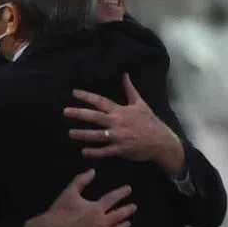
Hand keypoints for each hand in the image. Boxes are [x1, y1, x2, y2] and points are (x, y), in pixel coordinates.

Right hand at [21, 169, 136, 226]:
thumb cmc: (60, 211)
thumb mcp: (69, 192)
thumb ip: (81, 180)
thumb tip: (92, 171)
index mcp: (96, 209)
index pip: (113, 199)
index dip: (122, 192)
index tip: (129, 189)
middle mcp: (100, 223)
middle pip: (119, 216)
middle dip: (127, 210)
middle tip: (134, 207)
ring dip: (123, 226)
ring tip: (128, 223)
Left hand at [64, 74, 185, 176]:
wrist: (161, 140)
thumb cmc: (149, 121)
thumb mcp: (140, 103)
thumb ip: (129, 89)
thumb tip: (124, 74)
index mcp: (121, 110)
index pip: (101, 101)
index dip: (87, 96)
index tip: (74, 93)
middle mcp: (118, 122)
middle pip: (96, 117)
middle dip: (80, 114)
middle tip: (65, 112)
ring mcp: (119, 136)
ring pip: (98, 135)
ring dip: (84, 134)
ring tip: (71, 133)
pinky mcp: (122, 149)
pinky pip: (105, 151)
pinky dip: (95, 152)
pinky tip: (84, 152)